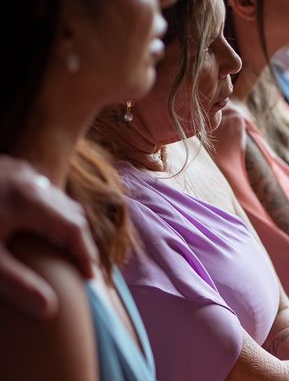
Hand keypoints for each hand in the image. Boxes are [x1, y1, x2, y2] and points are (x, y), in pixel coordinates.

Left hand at [0, 157, 96, 317]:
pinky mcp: (4, 169)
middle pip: (70, 211)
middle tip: (80, 266)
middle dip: (79, 239)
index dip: (86, 254)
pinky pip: (37, 191)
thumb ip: (18, 284)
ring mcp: (17, 171)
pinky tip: (34, 227)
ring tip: (61, 249)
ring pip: (54, 198)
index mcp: (31, 200)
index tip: (89, 278)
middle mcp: (31, 180)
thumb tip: (51, 309)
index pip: (75, 229)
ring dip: (63, 223)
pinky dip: (46, 211)